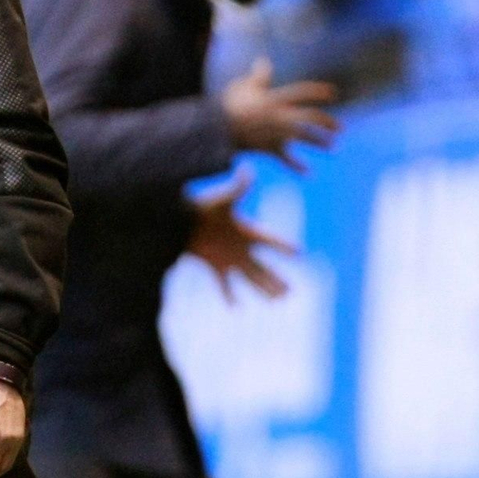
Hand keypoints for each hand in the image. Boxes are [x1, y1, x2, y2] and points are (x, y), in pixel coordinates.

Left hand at [189, 167, 296, 302]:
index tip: (300, 252)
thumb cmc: (201, 205)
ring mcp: (228, 257)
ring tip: (279, 300)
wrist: (177, 216)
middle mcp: (240, 246)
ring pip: (249, 278)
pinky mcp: (213, 264)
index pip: (270, 239)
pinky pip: (223, 284)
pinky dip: (229, 296)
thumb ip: (237, 187)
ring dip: (262, 290)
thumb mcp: (221, 198)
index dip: (284, 246)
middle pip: (262, 267)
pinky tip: (236, 309)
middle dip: (275, 280)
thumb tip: (248, 168)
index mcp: (245, 229)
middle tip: (290, 292)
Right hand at [221, 57, 338, 170]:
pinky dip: (296, 166)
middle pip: (310, 117)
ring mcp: (276, 133)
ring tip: (332, 147)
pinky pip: (285, 159)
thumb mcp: (243, 86)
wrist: (218, 129)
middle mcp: (280, 116)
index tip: (333, 94)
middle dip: (327, 122)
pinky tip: (308, 171)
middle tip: (340, 128)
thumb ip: (258, 77)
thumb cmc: (230, 104)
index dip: (318, 92)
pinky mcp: (269, 148)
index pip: (302, 93)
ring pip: (304, 137)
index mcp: (275, 99)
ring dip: (320, 142)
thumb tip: (263, 62)